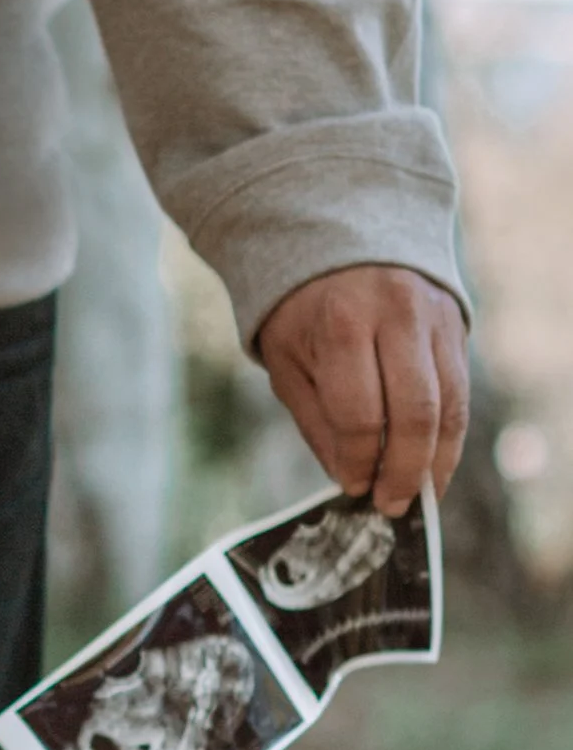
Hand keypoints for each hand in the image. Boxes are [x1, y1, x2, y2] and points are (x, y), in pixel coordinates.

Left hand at [254, 264, 469, 516]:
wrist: (343, 243)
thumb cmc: (304, 315)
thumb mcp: (288, 366)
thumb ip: (318, 423)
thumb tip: (349, 479)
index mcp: (343, 325)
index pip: (360, 414)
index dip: (359, 460)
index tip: (353, 489)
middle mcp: (399, 317)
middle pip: (416, 412)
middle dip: (404, 470)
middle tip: (391, 507)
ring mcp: (436, 318)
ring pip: (450, 405)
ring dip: (437, 461)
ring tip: (418, 497)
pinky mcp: (458, 325)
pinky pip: (461, 391)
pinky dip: (450, 436)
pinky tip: (433, 465)